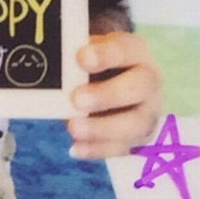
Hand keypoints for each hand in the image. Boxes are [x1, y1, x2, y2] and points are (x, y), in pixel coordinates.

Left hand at [67, 32, 160, 159]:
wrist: (113, 84)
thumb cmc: (97, 64)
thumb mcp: (88, 50)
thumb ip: (73, 51)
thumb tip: (50, 59)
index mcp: (135, 51)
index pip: (126, 49)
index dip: (106, 54)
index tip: (81, 58)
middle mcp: (148, 81)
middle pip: (140, 87)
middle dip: (108, 94)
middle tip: (77, 99)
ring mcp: (147, 112)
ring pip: (135, 124)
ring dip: (102, 128)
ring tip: (73, 127)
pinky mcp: (138, 138)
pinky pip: (122, 148)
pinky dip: (98, 149)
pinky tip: (76, 148)